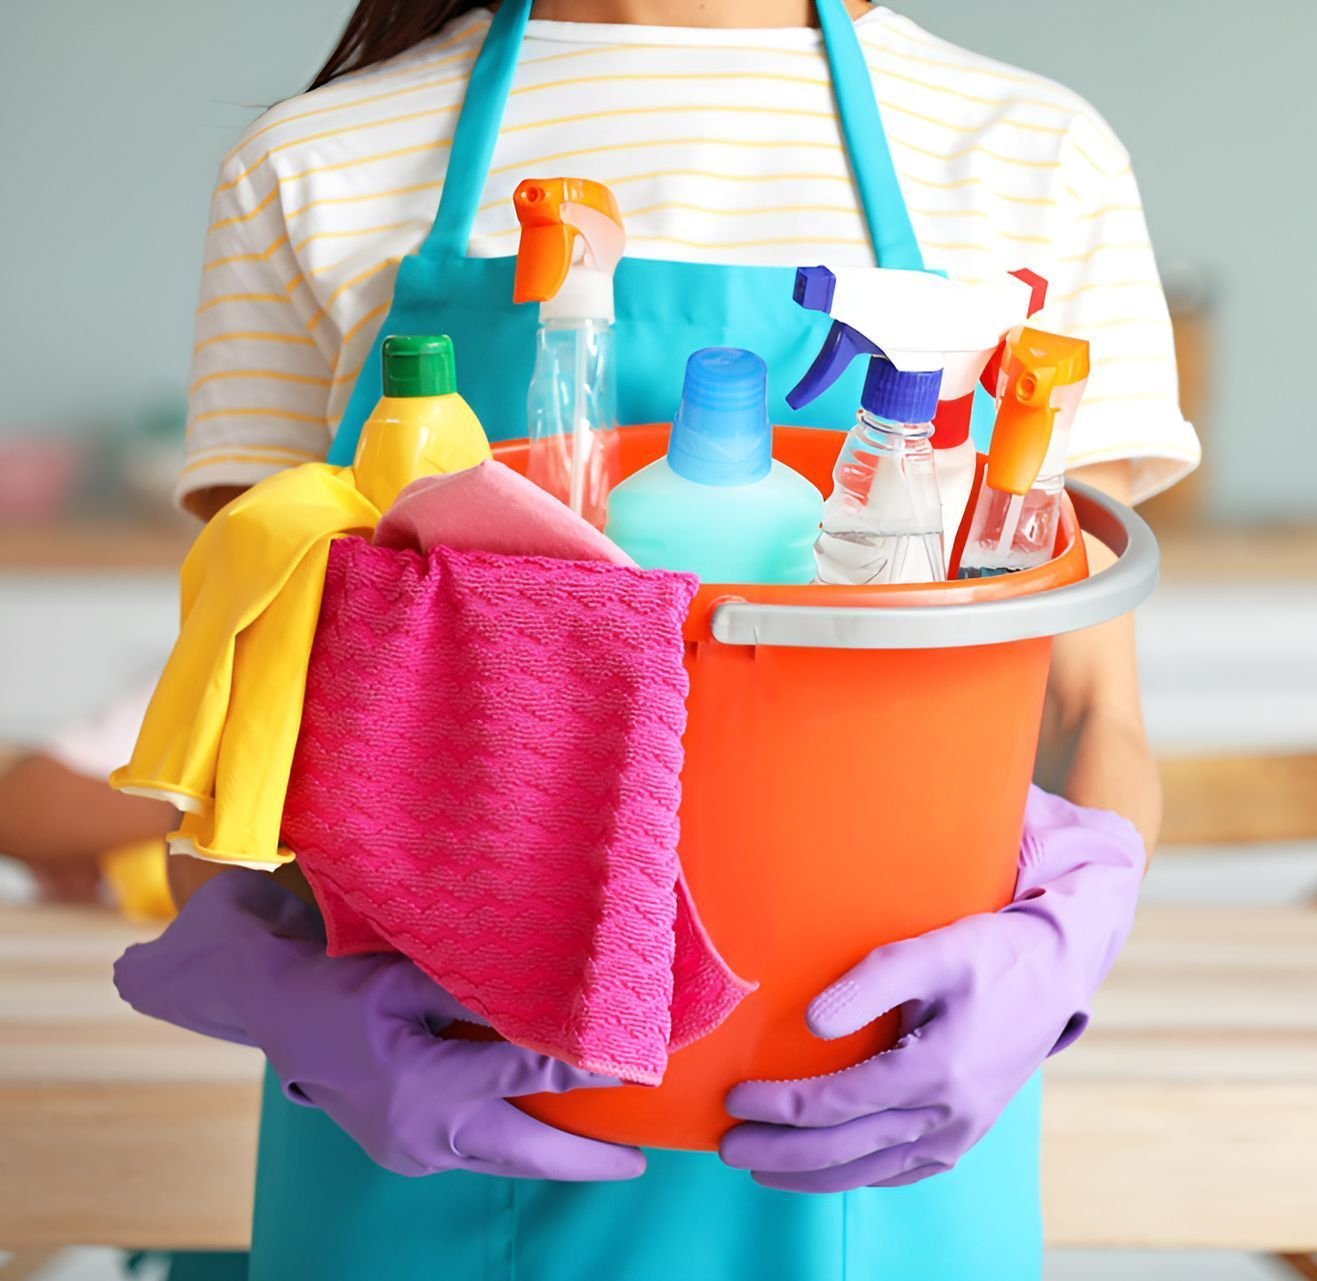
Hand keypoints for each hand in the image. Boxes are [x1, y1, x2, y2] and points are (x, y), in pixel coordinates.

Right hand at [115, 869, 645, 1181]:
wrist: (277, 1011)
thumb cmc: (344, 981)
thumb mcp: (408, 977)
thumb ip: (477, 995)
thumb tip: (550, 1002)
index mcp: (423, 1084)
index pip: (523, 1074)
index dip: (581, 1069)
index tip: (630, 1066)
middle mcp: (421, 1132)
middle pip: (520, 1149)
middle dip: (581, 1160)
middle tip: (636, 1163)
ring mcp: (410, 1150)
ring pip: (497, 1158)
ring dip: (550, 1158)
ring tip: (605, 1157)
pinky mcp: (404, 1151)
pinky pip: (472, 1152)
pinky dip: (511, 1145)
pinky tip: (540, 1134)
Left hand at [720, 786, 1143, 1191]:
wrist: (1053, 975)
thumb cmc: (987, 955)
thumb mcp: (930, 952)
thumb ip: (867, 984)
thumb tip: (811, 1023)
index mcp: (936, 1071)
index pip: (836, 1102)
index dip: (778, 1106)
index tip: (733, 1097)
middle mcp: (948, 1117)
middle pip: (844, 1148)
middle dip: (779, 1152)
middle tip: (726, 1148)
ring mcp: (958, 1135)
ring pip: (869, 1170)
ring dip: (809, 1176)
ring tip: (759, 1168)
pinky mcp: (962, 1138)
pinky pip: (899, 1171)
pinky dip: (854, 1175)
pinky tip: (823, 1170)